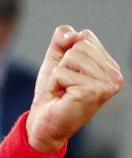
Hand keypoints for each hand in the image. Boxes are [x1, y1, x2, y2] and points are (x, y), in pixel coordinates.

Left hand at [27, 26, 123, 152]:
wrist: (43, 123)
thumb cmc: (52, 92)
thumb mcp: (56, 59)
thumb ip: (63, 38)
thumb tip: (73, 35)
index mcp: (110, 66)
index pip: (86, 36)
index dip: (67, 53)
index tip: (69, 74)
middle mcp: (115, 75)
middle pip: (79, 44)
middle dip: (63, 64)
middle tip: (65, 85)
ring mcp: (107, 84)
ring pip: (71, 56)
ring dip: (58, 75)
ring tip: (64, 91)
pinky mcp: (92, 92)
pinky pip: (61, 72)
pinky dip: (54, 84)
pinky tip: (62, 97)